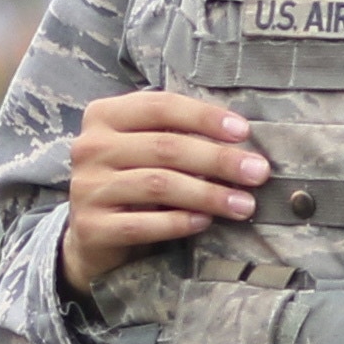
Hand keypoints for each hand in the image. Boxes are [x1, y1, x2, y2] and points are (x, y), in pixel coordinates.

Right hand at [61, 90, 269, 297]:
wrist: (90, 237)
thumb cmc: (132, 182)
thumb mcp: (145, 149)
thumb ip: (176, 135)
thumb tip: (242, 141)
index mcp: (103, 116)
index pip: (160, 106)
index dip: (205, 117)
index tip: (243, 132)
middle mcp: (89, 147)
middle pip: (164, 147)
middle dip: (218, 159)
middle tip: (257, 172)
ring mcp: (86, 188)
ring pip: (158, 185)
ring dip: (208, 194)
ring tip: (244, 204)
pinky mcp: (91, 227)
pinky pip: (143, 224)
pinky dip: (179, 222)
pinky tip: (206, 222)